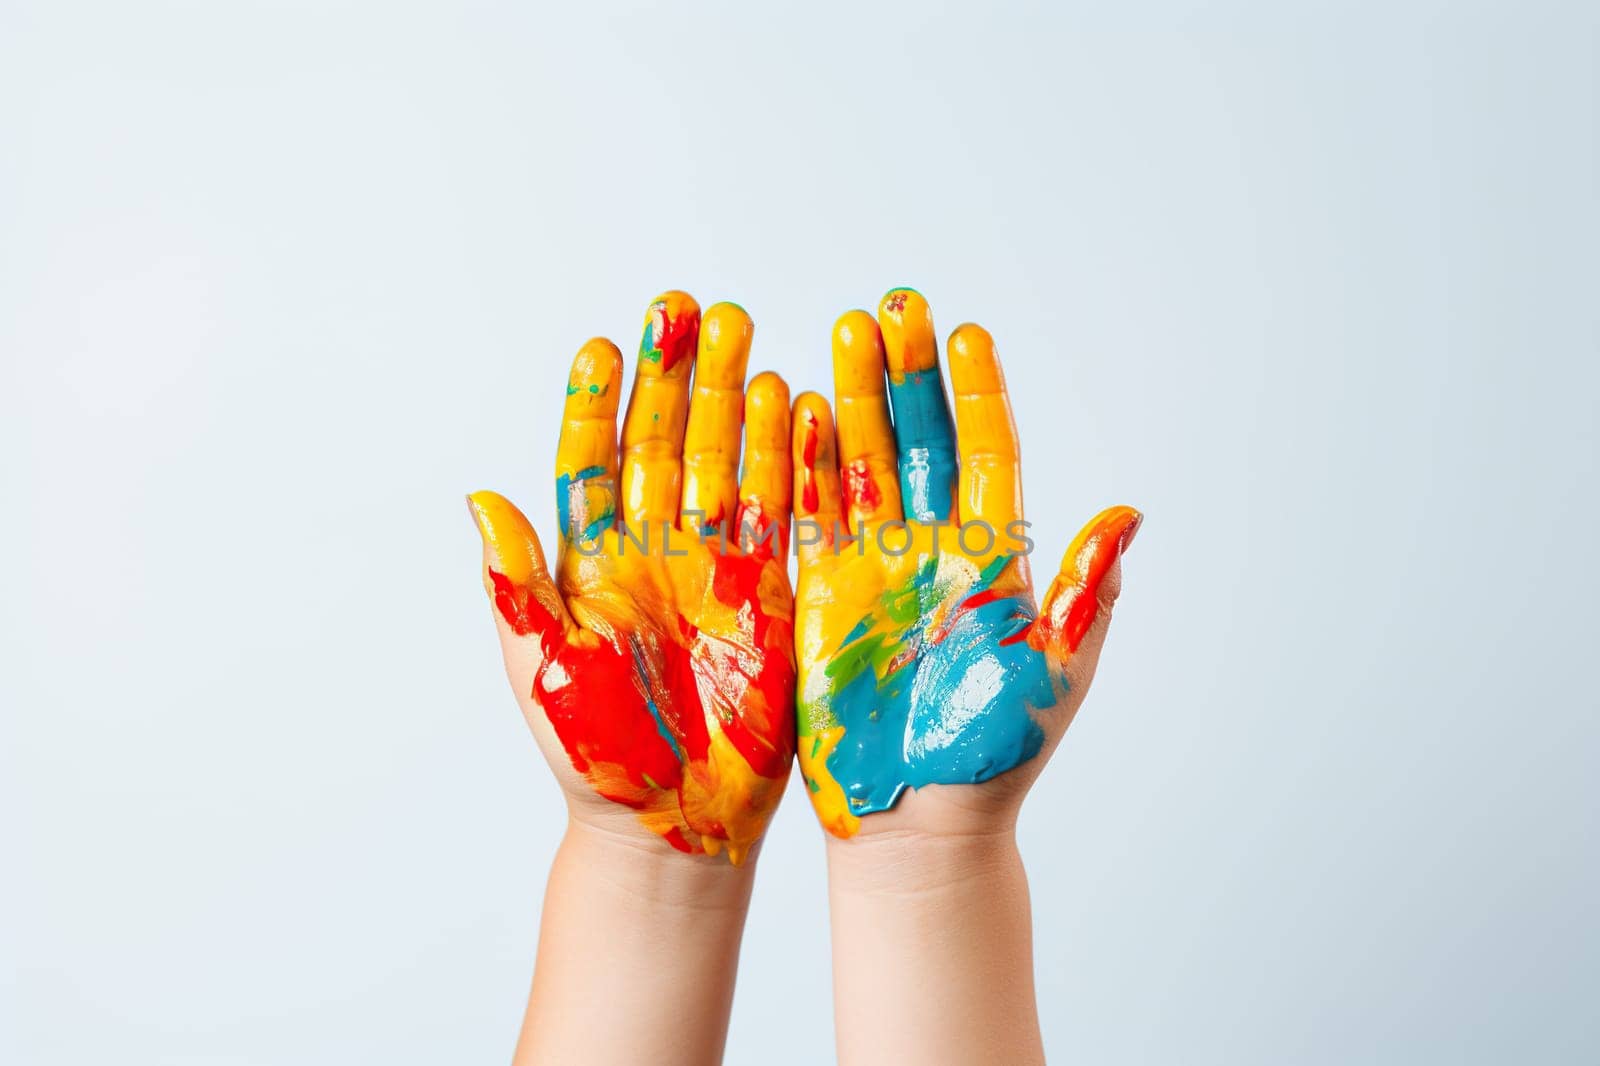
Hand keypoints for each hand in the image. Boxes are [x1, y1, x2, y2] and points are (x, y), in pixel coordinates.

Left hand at [469, 293, 794, 864]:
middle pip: (668, 444)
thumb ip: (519, 584)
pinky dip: (793, 462)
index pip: (591, 463)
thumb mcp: (544, 667)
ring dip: (737, 401)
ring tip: (749, 336)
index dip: (597, 405)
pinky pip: (783, 515)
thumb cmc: (595, 758)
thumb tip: (479, 501)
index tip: (604, 345)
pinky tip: (802, 407)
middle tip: (689, 309)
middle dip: (678, 376)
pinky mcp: (771, 594)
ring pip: (728, 464)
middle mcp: (655, 551)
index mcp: (592, 563)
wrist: (671, 822)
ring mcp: (717, 568)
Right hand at [792, 288, 1140, 839]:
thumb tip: (1130, 513)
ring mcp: (877, 571)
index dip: (975, 395)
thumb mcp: (1053, 673)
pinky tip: (795, 410)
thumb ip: (1083, 593)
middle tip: (891, 306)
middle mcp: (936, 552)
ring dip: (854, 399)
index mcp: (997, 562)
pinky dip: (804, 465)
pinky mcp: (826, 599)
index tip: (963, 332)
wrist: (918, 826)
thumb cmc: (994, 758)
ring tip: (842, 331)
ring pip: (865, 464)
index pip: (987, 456)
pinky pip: (812, 517)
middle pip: (921, 441)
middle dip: (906, 374)